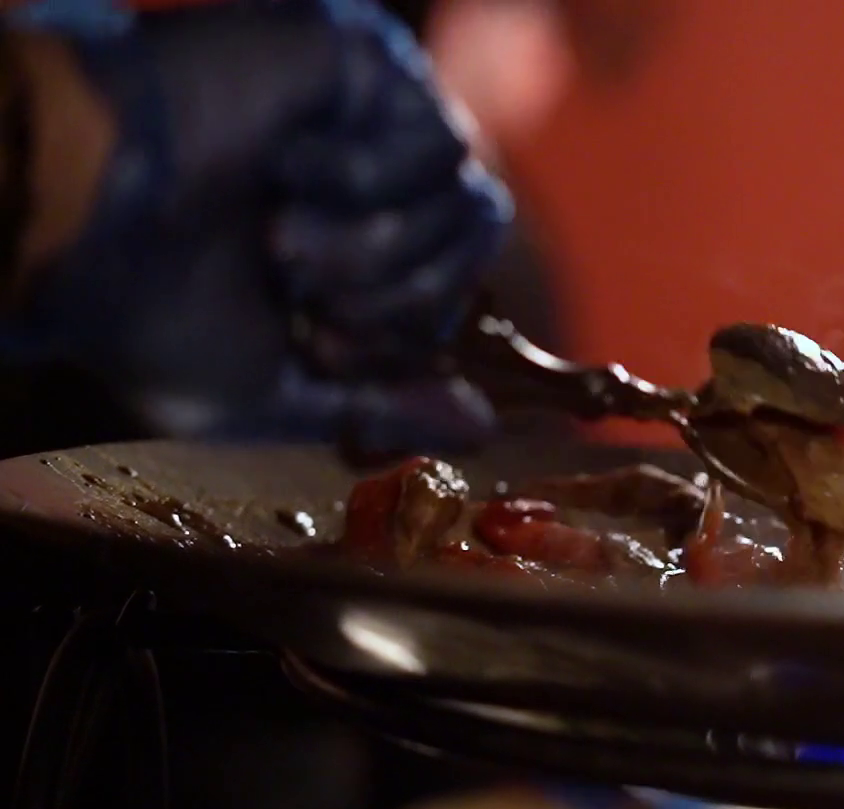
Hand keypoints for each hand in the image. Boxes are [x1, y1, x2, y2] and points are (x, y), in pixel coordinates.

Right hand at [9, 0, 510, 451]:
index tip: (313, 338)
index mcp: (349, 248)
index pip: (449, 294)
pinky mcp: (368, 62)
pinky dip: (360, 179)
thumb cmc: (149, 308)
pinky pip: (437, 142)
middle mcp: (370, 179)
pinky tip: (285, 167)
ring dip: (370, 246)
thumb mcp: (272, 392)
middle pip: (474, 246)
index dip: (399, 334)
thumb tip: (481, 427)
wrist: (78, 218)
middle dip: (389, 296)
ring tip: (279, 237)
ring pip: (467, 200)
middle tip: (296, 292)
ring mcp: (372, 115)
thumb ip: (380, 406)